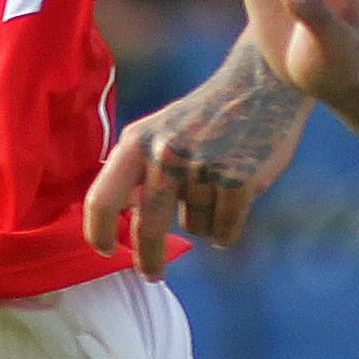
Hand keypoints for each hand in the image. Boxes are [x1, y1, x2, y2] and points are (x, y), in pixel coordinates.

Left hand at [84, 40, 311, 276]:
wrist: (261, 84)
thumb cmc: (206, 115)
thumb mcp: (160, 130)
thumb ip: (138, 170)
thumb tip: (117, 219)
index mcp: (138, 141)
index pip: (103, 198)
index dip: (98, 231)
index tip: (104, 250)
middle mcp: (165, 155)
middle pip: (147, 228)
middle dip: (148, 259)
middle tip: (152, 274)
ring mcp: (202, 169)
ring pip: (195, 228)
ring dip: (206, 218)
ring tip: (218, 182)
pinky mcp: (237, 182)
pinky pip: (223, 232)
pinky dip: (228, 227)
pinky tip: (238, 197)